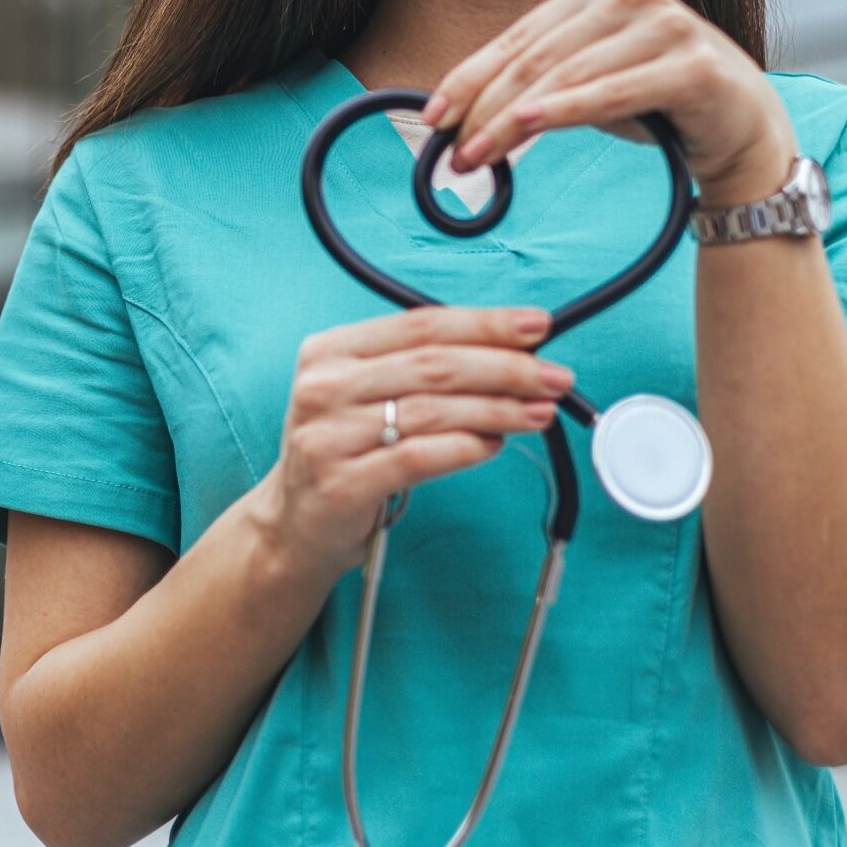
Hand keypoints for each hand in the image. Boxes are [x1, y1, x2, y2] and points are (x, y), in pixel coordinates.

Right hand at [258, 305, 575, 577]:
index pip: (420, 326)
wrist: (294, 523)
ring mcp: (329, 436)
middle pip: (433, 365)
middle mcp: (324, 387)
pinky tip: (496, 443)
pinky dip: (466, 448)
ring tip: (539, 412)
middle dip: (505, 367)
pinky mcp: (342, 483)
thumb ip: (420, 368)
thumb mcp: (363, 394)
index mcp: (330, 351)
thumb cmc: (344, 451)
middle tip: (552, 377)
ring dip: (498, 409)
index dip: (484, 323)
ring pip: (433, 411)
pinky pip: (418, 458)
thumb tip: (509, 351)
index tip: (536, 326)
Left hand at [421, 0, 795, 208]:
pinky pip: (615, 91)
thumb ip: (536, 88)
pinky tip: (528, 126)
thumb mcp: (589, 88)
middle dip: (483, 108)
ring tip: (477, 157)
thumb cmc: (660, 105)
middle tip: (451, 155)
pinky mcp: (693, 65)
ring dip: (511, 121)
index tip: (431, 118)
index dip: (468, 78)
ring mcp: (666, 24)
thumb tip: (458, 120)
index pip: (518, 38)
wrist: (746, 130)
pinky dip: (567, 109)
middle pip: (536, 58)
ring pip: (567, 76)